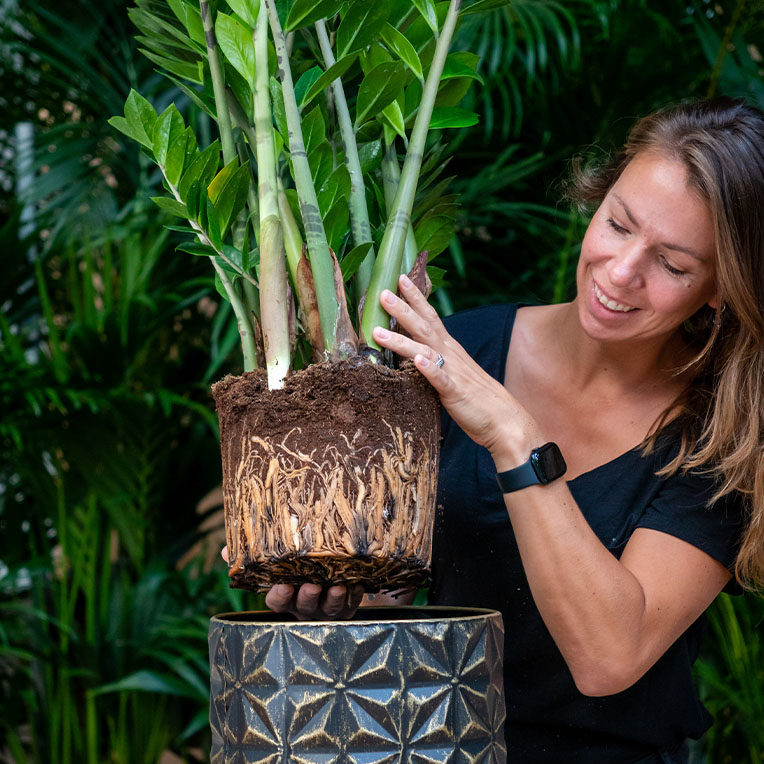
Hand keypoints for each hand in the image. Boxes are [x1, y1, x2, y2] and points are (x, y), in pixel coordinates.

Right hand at [221, 546, 363, 619]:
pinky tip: (357, 583)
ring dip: (332, 598)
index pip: (276, 601)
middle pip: (304, 605)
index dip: (278, 596)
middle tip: (310, 585)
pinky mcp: (347, 605)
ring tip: (337, 586)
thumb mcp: (271, 562)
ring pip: (329, 607)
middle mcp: (303, 605)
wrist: (326, 573)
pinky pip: (352, 603)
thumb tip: (226, 550)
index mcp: (284, 596)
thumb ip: (249, 555)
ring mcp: (325, 607)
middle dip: (306, 597)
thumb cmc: (293, 568)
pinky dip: (355, 594)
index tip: (281, 586)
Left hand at [371, 274, 540, 459]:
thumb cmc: (478, 399)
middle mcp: (451, 355)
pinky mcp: (455, 393)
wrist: (504, 421)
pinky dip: (429, 369)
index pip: (431, 318)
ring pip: (425, 350)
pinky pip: (441, 380)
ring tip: (379, 332)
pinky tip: (419, 360)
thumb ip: (437, 361)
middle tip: (382, 293)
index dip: (416, 298)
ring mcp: (453, 373)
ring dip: (401, 341)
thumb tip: (417, 353)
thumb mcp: (455, 373)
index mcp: (451, 349)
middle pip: (424, 327)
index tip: (400, 278)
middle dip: (402, 309)